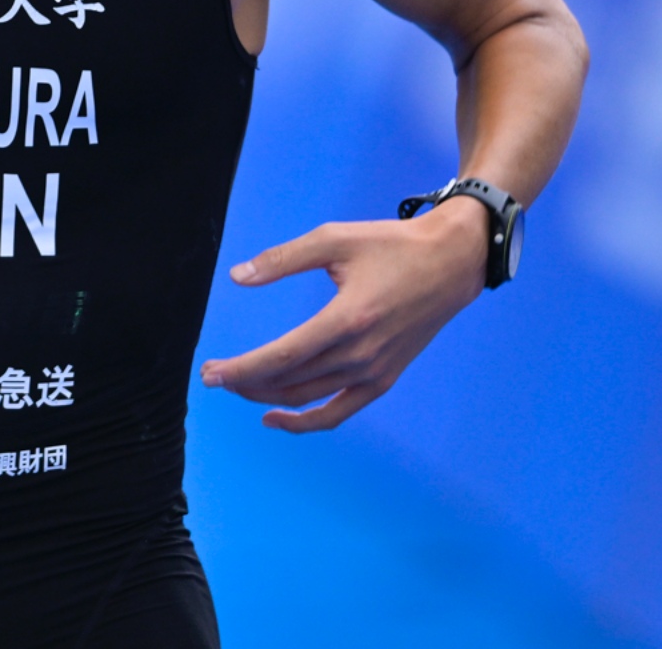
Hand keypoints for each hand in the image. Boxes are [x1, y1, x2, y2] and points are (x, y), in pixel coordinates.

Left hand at [199, 200, 488, 431]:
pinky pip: (339, 411)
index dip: (240, 369)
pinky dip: (306, 421)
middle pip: (289, 382)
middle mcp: (360, 354)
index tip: (209, 372)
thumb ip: (283, 259)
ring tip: (238, 386)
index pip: (280, 357)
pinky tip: (276, 416)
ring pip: (308, 398)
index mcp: (346, 319)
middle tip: (214, 375)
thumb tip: (238, 277)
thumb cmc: (391, 245)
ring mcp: (374, 372)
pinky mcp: (384, 379)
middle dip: (245, 382)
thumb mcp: (334, 240)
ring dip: (267, 397)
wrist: (451, 264)